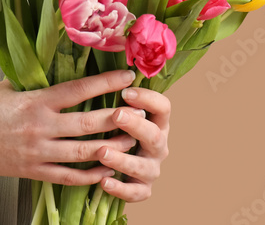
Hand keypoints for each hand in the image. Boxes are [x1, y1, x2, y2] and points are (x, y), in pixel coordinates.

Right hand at [0, 70, 147, 186]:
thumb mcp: (8, 85)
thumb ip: (36, 79)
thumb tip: (61, 61)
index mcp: (34, 100)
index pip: (79, 90)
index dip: (106, 82)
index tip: (128, 75)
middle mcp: (39, 127)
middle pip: (89, 124)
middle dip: (118, 118)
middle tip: (141, 111)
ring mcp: (37, 152)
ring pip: (84, 153)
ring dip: (112, 147)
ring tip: (133, 140)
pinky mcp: (32, 172)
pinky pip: (68, 177)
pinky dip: (90, 175)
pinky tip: (107, 170)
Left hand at [94, 84, 170, 201]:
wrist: (112, 164)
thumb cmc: (112, 128)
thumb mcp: (117, 111)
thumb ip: (118, 97)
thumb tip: (111, 72)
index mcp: (156, 122)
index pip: (163, 107)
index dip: (148, 98)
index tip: (126, 91)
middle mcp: (158, 146)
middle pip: (155, 135)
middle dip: (136, 125)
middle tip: (116, 115)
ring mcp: (152, 169)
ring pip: (144, 166)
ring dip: (123, 159)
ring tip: (101, 152)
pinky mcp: (142, 189)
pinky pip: (135, 193)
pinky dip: (120, 188)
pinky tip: (103, 180)